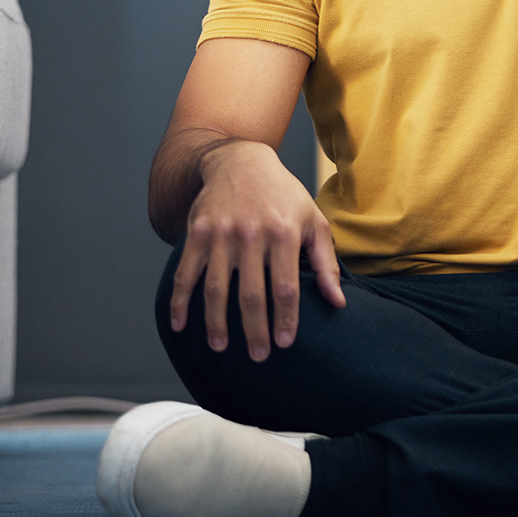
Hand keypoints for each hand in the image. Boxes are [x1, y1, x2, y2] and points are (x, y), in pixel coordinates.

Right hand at [168, 142, 345, 359]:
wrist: (240, 160)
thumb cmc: (283, 195)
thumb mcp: (313, 221)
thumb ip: (326, 263)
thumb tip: (338, 303)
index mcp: (284, 232)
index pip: (286, 287)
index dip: (285, 318)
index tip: (285, 343)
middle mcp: (252, 234)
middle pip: (251, 294)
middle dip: (254, 330)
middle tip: (258, 356)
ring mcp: (221, 234)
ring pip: (216, 288)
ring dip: (216, 322)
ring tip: (221, 347)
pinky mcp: (197, 232)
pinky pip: (186, 273)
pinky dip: (179, 301)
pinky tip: (181, 325)